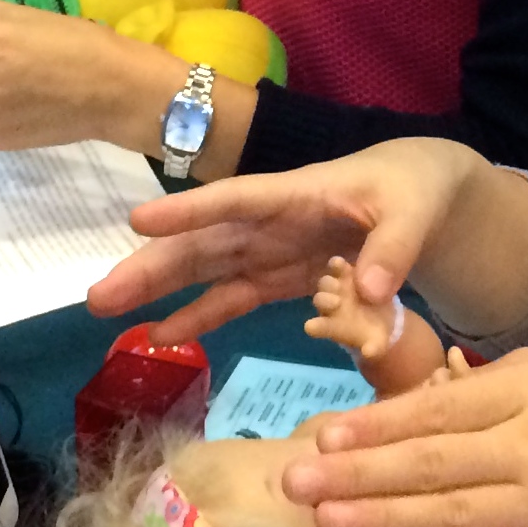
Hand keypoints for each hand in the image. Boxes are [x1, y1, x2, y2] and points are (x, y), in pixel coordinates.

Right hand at [83, 137, 483, 330]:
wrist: (428, 197)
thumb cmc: (417, 190)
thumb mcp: (417, 213)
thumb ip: (393, 249)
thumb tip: (369, 292)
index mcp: (302, 194)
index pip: (240, 200)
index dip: (192, 210)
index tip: (138, 219)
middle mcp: (276, 221)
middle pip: (207, 241)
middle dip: (154, 265)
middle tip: (99, 293)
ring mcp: (275, 249)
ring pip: (208, 269)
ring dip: (161, 291)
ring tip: (109, 312)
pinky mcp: (284, 275)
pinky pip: (235, 296)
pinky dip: (201, 315)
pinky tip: (162, 336)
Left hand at [281, 349, 527, 526]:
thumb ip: (508, 385)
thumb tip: (437, 403)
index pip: (439, 407)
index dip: (376, 425)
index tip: (322, 433)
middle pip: (431, 460)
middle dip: (356, 471)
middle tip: (294, 480)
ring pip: (454, 514)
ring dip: (384, 519)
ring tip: (329, 522)